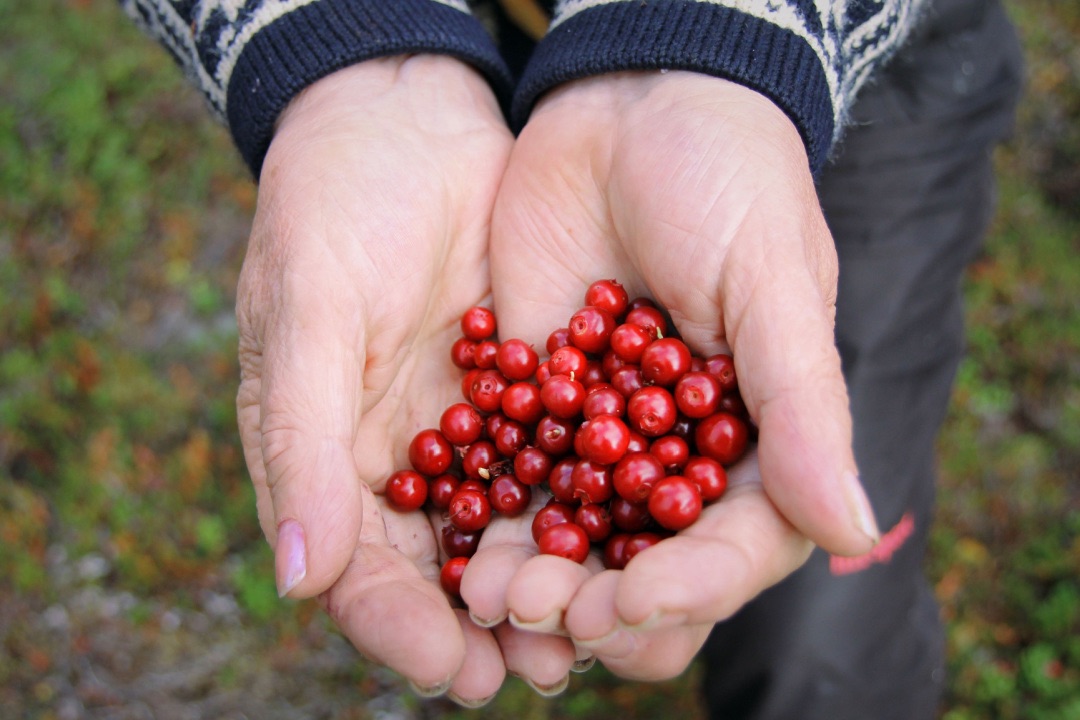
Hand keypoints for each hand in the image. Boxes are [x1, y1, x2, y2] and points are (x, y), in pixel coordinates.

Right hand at [233, 55, 572, 701]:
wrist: (404, 121)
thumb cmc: (329, 206)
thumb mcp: (307, 311)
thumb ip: (299, 439)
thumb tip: (298, 577)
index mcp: (328, 458)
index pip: (361, 571)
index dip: (405, 628)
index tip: (461, 671)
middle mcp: (401, 459)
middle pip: (444, 569)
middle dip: (494, 624)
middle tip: (546, 669)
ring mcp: (469, 428)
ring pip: (510, 529)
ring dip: (552, 581)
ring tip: (601, 627)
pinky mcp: (528, 389)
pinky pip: (560, 458)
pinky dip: (591, 501)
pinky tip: (634, 533)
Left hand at [477, 71, 879, 677]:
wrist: (632, 104)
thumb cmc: (729, 180)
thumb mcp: (771, 283)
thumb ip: (801, 405)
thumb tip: (853, 532)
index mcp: (759, 439)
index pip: (737, 544)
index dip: (691, 586)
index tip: (633, 600)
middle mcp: (683, 453)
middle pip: (649, 560)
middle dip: (599, 599)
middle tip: (540, 610)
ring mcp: (606, 432)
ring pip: (575, 534)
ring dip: (534, 574)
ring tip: (485, 593)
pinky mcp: (540, 400)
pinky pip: (513, 469)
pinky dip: (485, 509)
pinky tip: (451, 542)